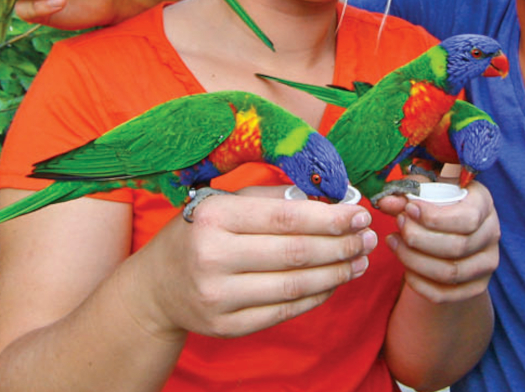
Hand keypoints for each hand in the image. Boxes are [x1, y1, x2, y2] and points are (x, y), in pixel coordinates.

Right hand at [125, 192, 377, 340]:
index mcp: (214, 217)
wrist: (156, 287)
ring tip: (359, 260)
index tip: (359, 214)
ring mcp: (218, 297)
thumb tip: (331, 198)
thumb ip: (274, 197)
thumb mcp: (225, 202)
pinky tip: (334, 282)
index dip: (329, 218)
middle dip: (340, 245)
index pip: (285, 218)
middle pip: (295, 253)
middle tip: (368, 237)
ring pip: (294, 286)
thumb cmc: (200, 234)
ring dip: (336, 273)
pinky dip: (316, 296)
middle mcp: (212, 257)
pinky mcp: (226, 327)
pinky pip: (284, 311)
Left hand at [374, 184, 499, 302]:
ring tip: (394, 242)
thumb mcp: (425, 194)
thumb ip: (405, 196)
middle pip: (457, 247)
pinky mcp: (476, 287)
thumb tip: (385, 201)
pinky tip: (405, 269)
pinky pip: (445, 294)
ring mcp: (486, 263)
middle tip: (398, 225)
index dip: (435, 217)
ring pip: (450, 272)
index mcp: (484, 204)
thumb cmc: (438, 206)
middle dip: (419, 238)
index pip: (468, 218)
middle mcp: (492, 234)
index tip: (409, 209)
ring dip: (414, 260)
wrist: (452, 233)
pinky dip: (419, 284)